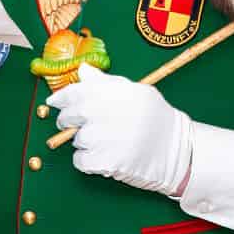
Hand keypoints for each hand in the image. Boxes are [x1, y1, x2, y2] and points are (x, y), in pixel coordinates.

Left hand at [48, 64, 191, 195]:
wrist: (179, 151)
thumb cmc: (156, 119)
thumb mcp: (137, 93)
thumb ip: (106, 83)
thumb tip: (84, 71)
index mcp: (118, 92)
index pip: (78, 91)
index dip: (62, 97)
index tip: (54, 102)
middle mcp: (110, 112)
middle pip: (73, 115)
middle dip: (68, 119)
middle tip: (73, 124)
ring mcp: (108, 138)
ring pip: (77, 140)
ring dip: (83, 142)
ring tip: (103, 142)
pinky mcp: (108, 162)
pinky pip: (80, 161)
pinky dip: (86, 161)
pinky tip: (101, 157)